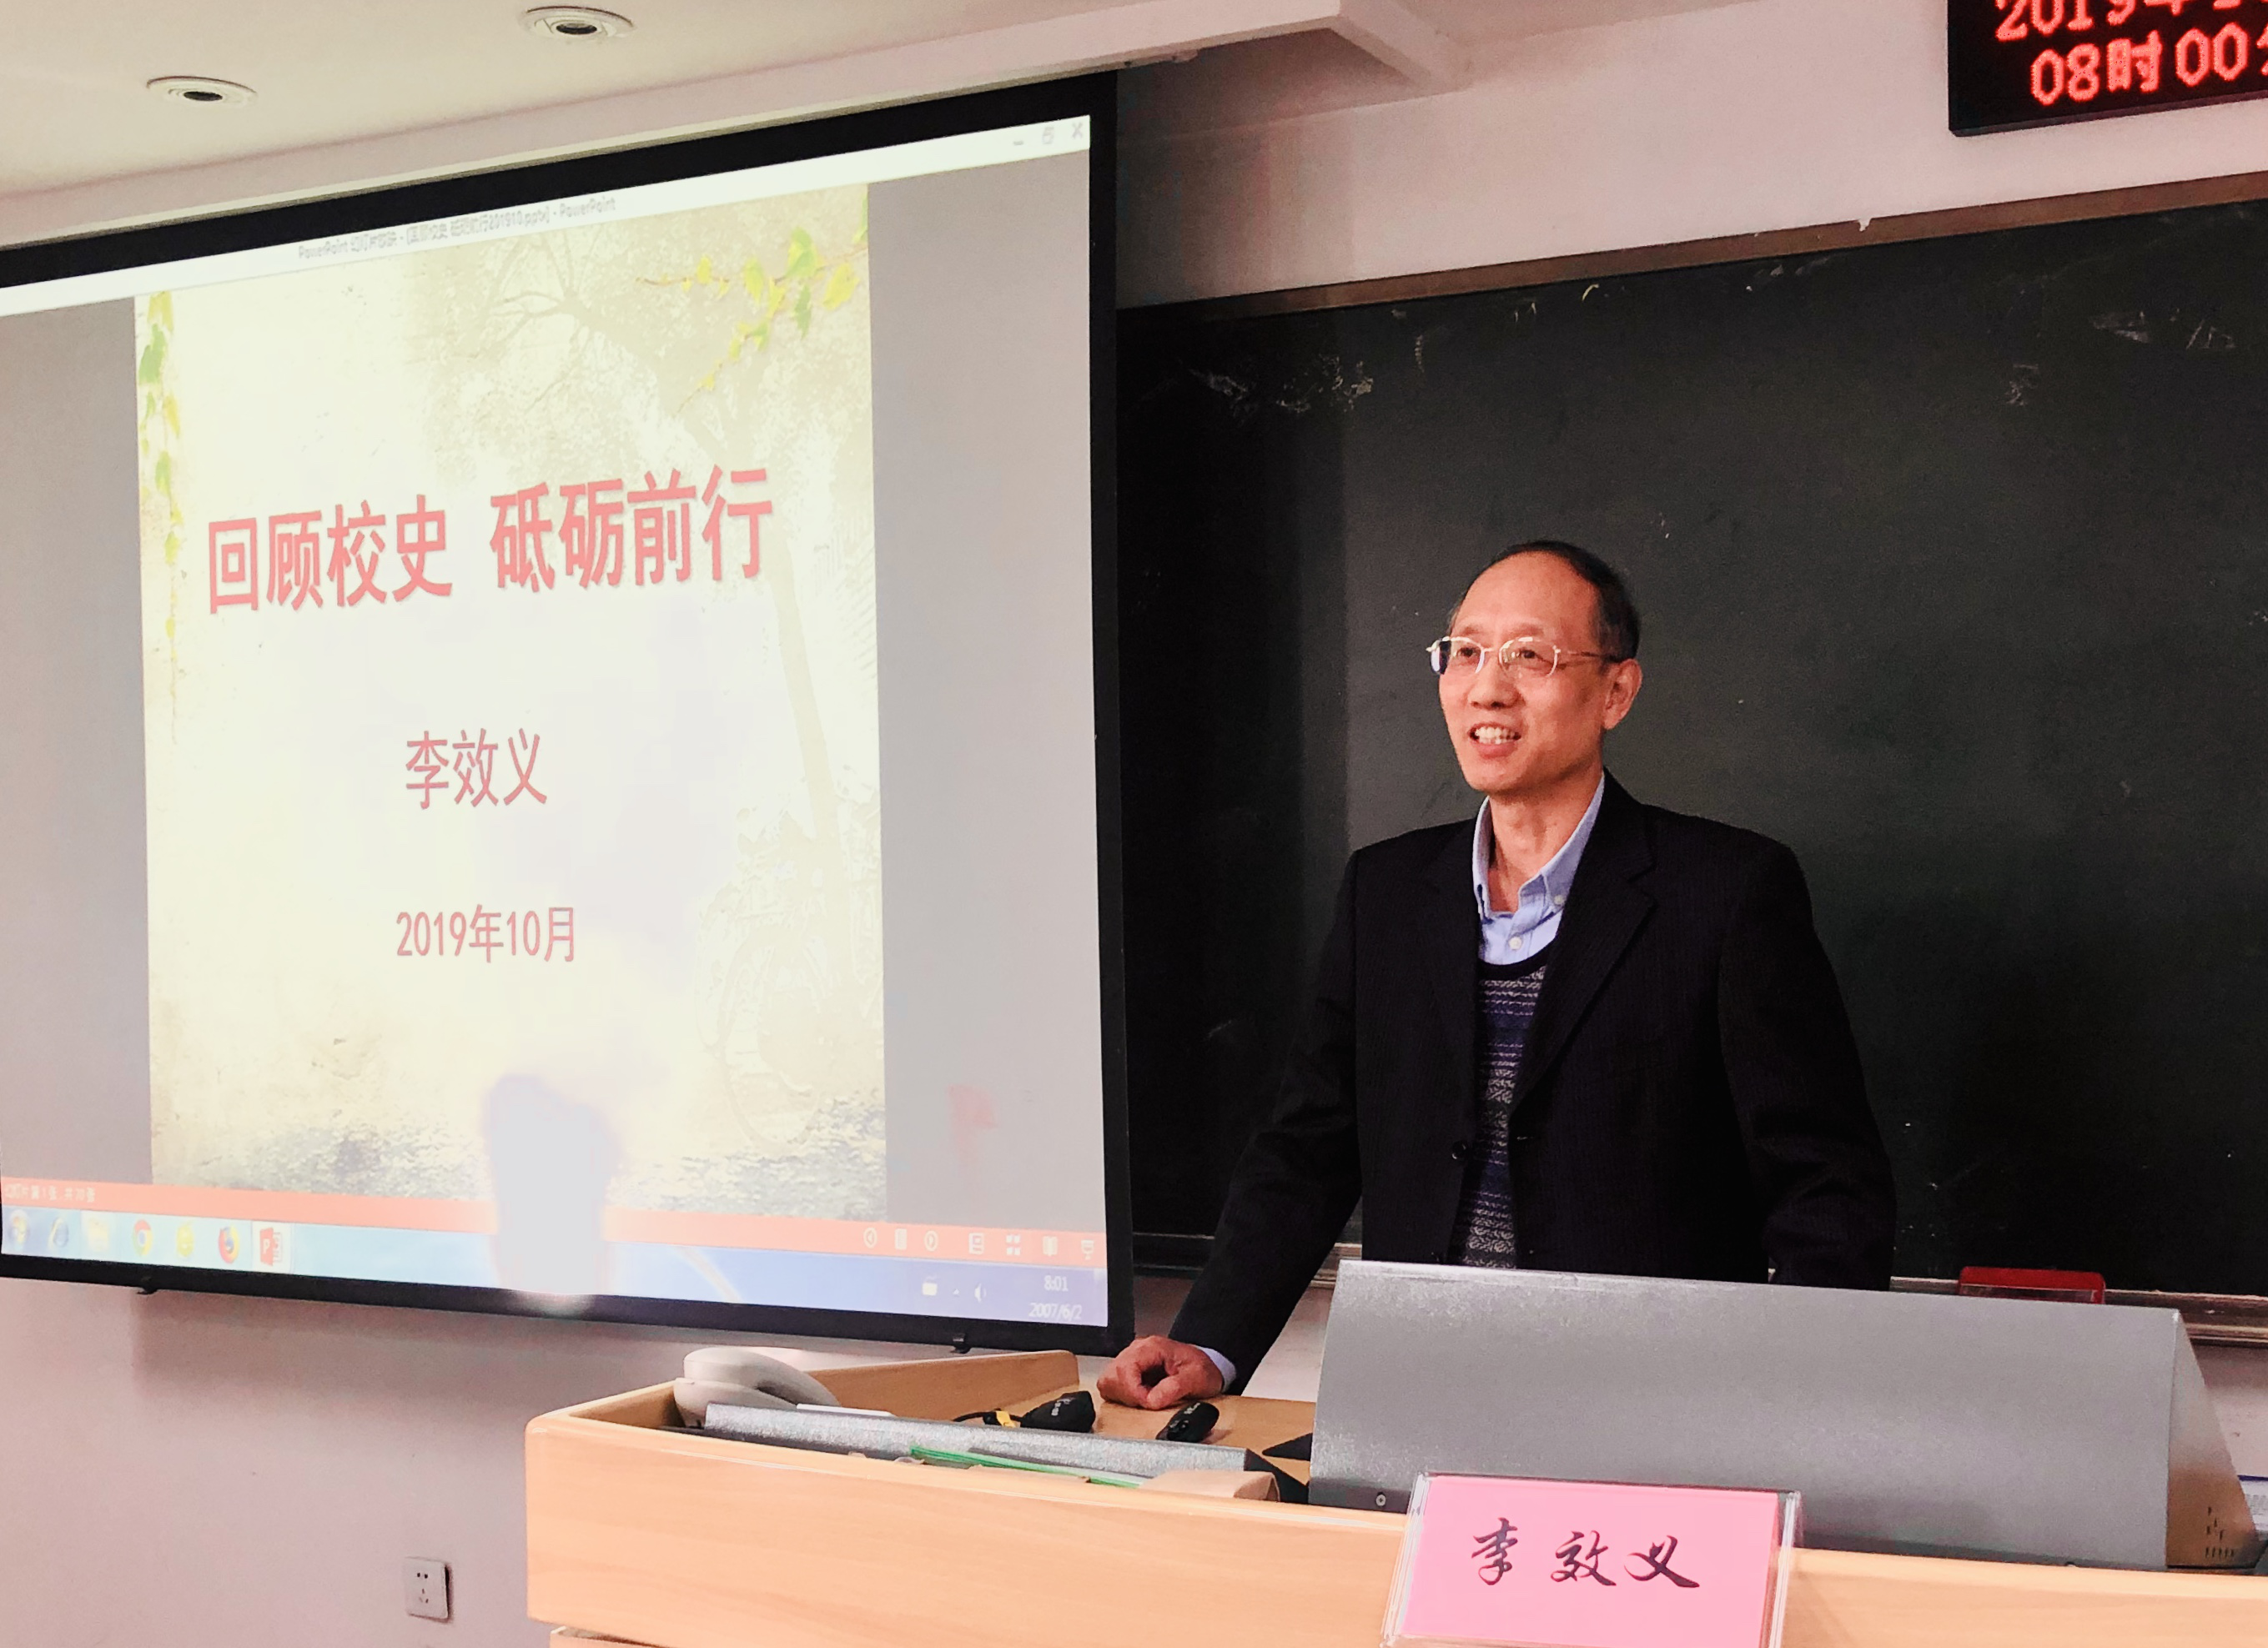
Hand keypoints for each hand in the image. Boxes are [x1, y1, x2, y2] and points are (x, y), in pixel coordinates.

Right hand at [1096, 1334, 1225, 1410]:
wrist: (1208, 1365)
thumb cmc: (1202, 1368)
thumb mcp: (1196, 1378)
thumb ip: (1174, 1388)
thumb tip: (1152, 1400)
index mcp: (1151, 1347)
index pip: (1125, 1368)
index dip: (1133, 1391)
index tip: (1148, 1402)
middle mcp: (1137, 1350)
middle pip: (1112, 1374)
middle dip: (1128, 1395)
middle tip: (1147, 1401)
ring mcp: (1131, 1359)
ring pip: (1108, 1380)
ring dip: (1123, 1396)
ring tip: (1144, 1399)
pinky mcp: (1129, 1371)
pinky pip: (1112, 1385)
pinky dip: (1122, 1396)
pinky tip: (1140, 1397)